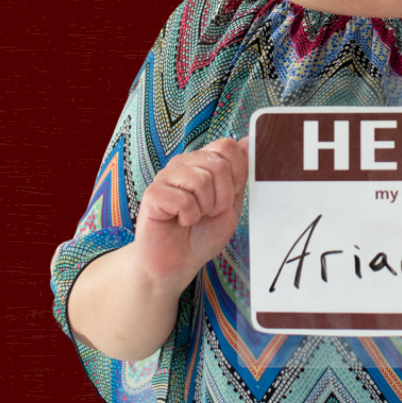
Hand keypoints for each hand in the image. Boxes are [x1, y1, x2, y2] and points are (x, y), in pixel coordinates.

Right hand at [130, 136, 249, 292]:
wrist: (179, 262)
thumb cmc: (203, 233)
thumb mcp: (232, 202)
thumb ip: (241, 173)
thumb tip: (248, 140)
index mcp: (203, 161)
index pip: (227, 146)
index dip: (236, 173)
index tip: (229, 196)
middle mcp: (184, 163)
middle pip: (218, 164)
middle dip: (223, 197)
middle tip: (210, 212)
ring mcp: (166, 176)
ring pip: (201, 181)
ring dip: (205, 208)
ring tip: (195, 217)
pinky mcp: (153, 194)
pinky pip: (183, 200)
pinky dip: (189, 217)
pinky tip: (181, 221)